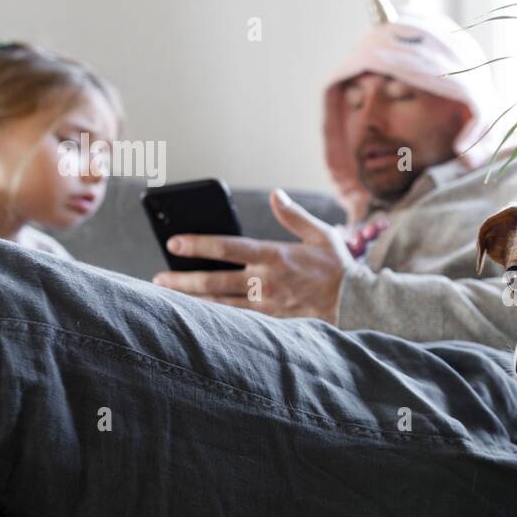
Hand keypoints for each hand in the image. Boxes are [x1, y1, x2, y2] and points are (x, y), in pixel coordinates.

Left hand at [153, 189, 353, 319]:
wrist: (357, 305)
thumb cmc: (339, 269)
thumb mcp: (321, 235)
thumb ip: (293, 216)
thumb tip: (275, 195)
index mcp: (275, 255)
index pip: (227, 247)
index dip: (197, 244)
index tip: (174, 243)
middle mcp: (266, 281)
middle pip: (214, 280)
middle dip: (182, 279)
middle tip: (159, 278)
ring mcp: (267, 304)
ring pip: (221, 304)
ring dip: (192, 300)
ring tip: (169, 297)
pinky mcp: (273, 322)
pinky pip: (238, 321)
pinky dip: (215, 318)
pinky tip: (199, 317)